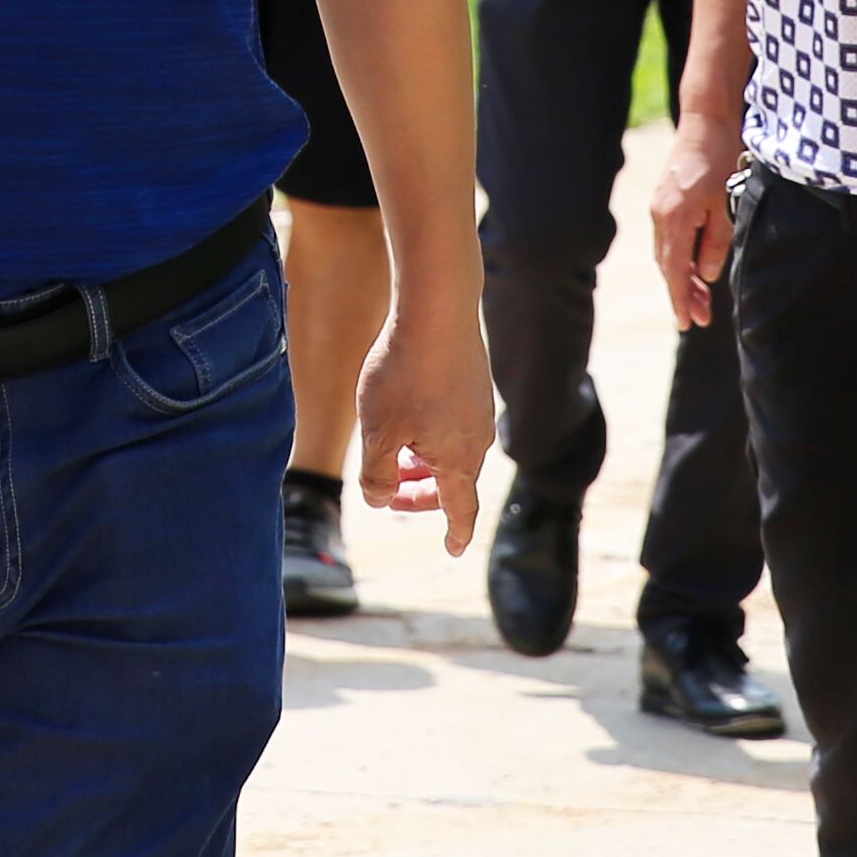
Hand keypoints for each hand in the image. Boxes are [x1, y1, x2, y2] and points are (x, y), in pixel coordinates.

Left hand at [355, 299, 494, 554]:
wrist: (436, 307)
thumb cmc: (404, 373)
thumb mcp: (377, 433)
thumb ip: (377, 477)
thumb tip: (382, 499)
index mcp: (458, 461)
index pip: (461, 511)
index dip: (455, 534)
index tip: (452, 549)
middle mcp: (478, 438)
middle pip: (455, 482)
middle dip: (423, 494)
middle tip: (392, 493)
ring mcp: (480, 408)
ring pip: (453, 450)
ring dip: (425, 461)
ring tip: (397, 452)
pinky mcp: (475, 381)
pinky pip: (456, 422)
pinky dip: (434, 432)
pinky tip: (409, 411)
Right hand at [651, 107, 741, 330]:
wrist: (705, 122)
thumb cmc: (720, 158)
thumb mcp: (725, 203)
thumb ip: (715, 242)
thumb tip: (706, 275)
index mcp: (675, 217)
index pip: (675, 270)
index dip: (681, 299)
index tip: (687, 322)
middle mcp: (660, 214)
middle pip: (668, 266)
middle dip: (683, 294)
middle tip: (700, 319)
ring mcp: (658, 207)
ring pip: (666, 253)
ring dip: (681, 277)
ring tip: (700, 300)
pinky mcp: (663, 200)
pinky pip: (667, 239)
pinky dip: (678, 257)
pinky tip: (692, 267)